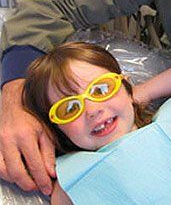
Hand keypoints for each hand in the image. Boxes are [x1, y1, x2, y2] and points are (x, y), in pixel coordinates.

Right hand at [0, 79, 55, 194]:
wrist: (14, 98)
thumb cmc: (31, 112)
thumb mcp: (45, 129)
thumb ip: (48, 152)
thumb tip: (51, 172)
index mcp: (26, 135)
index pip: (35, 165)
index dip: (42, 180)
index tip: (48, 187)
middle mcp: (10, 140)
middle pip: (18, 173)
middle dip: (30, 184)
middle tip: (38, 186)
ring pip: (5, 172)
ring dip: (17, 180)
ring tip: (29, 180)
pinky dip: (7, 173)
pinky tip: (16, 172)